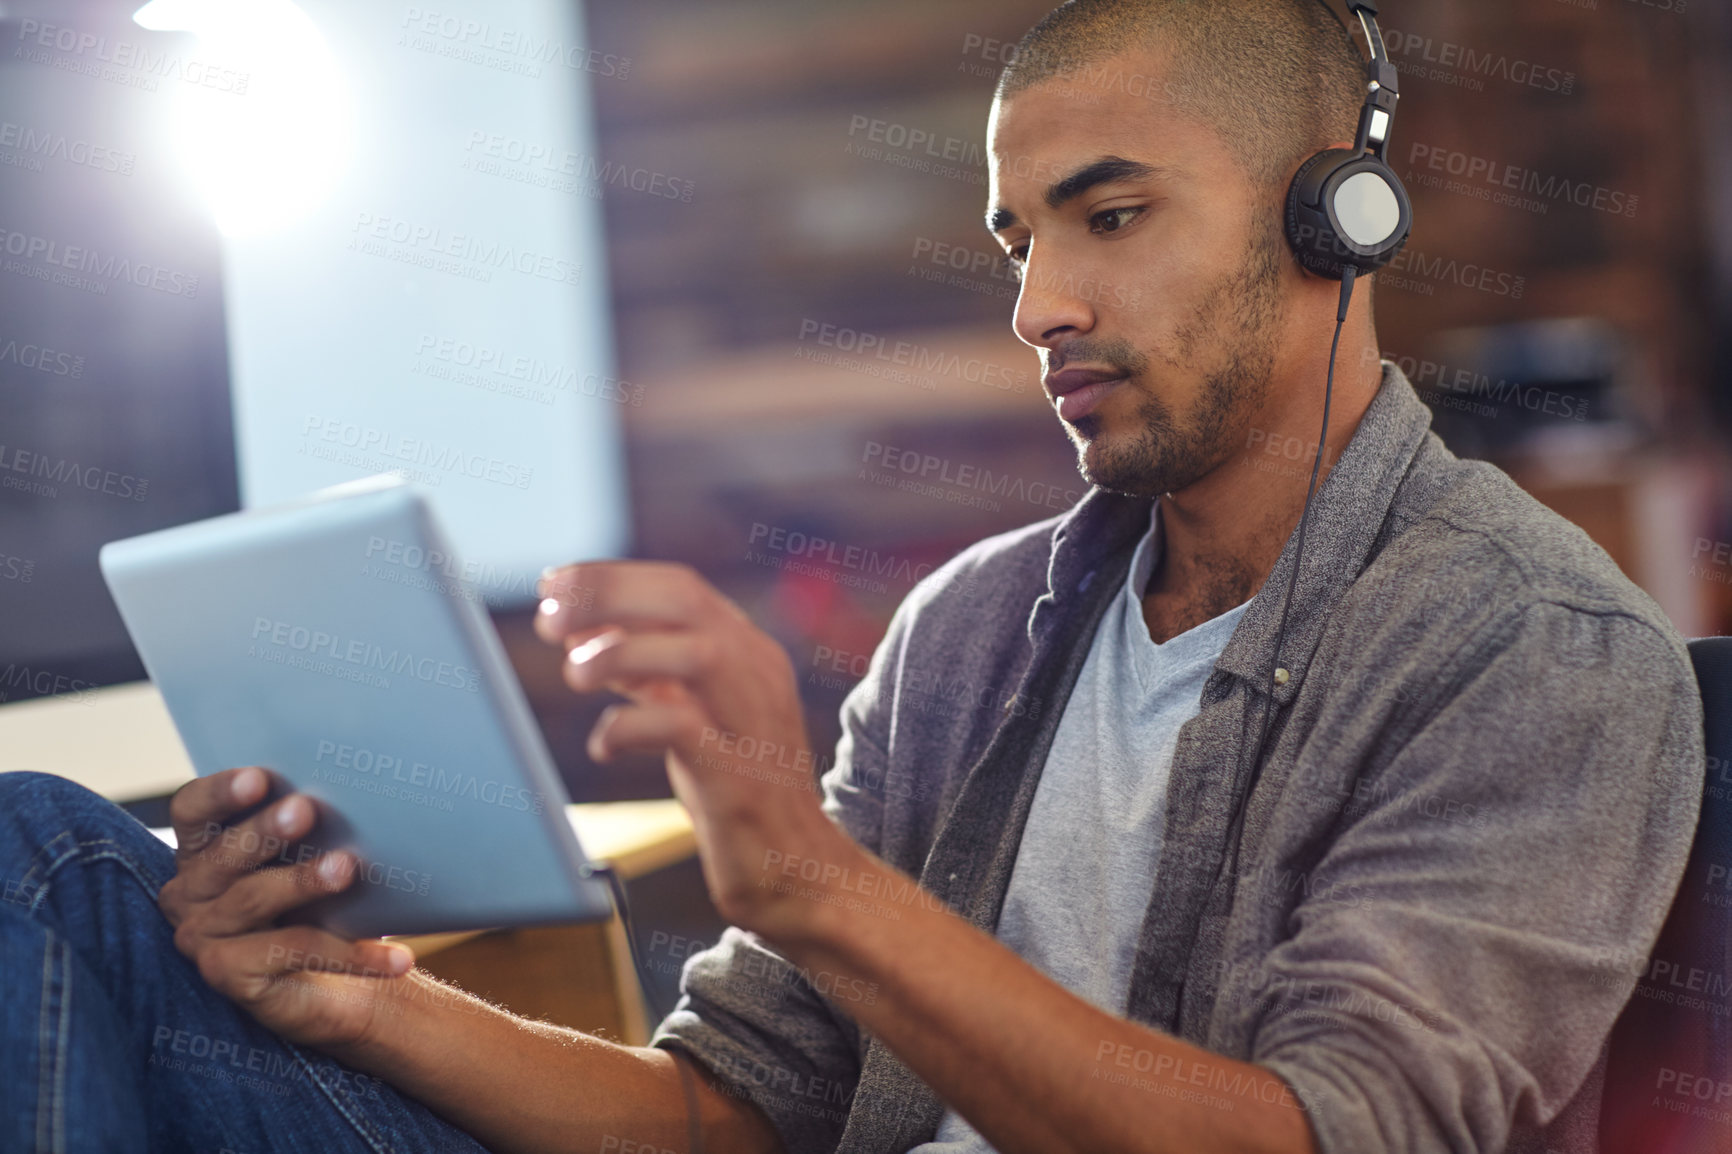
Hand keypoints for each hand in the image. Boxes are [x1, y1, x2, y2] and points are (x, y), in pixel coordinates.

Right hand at [157, 766, 415, 1050]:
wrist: (334, 980)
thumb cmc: (319, 900)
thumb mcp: (310, 856)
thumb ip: (310, 826)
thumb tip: (358, 789)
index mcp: (201, 848)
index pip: (192, 810)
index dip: (219, 792)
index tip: (258, 777)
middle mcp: (189, 892)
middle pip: (222, 856)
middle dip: (264, 831)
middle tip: (305, 810)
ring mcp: (202, 937)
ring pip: (252, 900)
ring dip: (302, 881)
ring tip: (347, 866)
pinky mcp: (227, 976)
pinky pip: (293, 952)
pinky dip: (349, 953)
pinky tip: (396, 955)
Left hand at [537, 562, 844, 938]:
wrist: (796, 868)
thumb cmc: (734, 787)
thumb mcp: (690, 711)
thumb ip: (645, 669)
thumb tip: (579, 628)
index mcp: (747, 652)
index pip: (679, 587)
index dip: (610, 578)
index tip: (551, 585)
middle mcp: (757, 674)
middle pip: (685, 602)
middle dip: (609, 595)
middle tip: (549, 617)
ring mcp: (752, 723)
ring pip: (695, 654)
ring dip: (621, 652)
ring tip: (575, 673)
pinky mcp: (738, 778)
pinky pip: (683, 729)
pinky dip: (629, 726)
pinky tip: (603, 745)